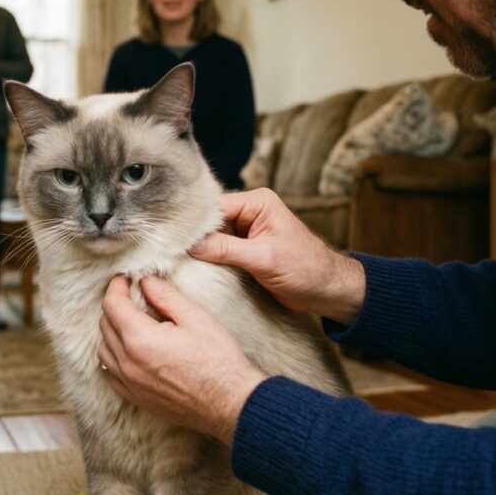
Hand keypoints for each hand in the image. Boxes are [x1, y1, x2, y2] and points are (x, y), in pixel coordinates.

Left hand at [98, 275, 265, 444]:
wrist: (231, 404)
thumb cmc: (218, 361)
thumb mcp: (196, 318)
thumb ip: (166, 296)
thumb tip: (146, 280)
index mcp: (140, 339)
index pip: (112, 304)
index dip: (117, 286)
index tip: (126, 278)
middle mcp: (127, 362)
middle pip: (105, 325)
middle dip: (116, 306)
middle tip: (134, 296)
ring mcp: (129, 384)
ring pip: (104, 350)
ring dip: (113, 332)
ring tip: (133, 323)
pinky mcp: (136, 398)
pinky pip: (112, 374)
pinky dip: (116, 358)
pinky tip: (133, 352)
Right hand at [189, 188, 365, 325]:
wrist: (327, 291)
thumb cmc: (306, 268)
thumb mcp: (264, 258)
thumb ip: (227, 249)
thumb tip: (192, 245)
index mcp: (257, 203)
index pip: (215, 207)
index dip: (194, 222)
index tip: (172, 237)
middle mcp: (249, 213)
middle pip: (209, 221)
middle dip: (193, 237)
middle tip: (169, 250)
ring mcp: (246, 233)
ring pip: (211, 237)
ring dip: (198, 250)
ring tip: (174, 259)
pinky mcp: (244, 251)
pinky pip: (218, 252)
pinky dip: (207, 260)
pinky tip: (191, 267)